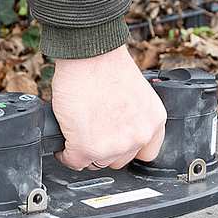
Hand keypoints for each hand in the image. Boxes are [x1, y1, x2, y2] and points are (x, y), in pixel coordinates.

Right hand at [51, 45, 165, 169]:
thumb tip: (116, 129)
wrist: (89, 54)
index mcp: (153, 122)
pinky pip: (73, 162)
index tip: (116, 143)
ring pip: (96, 163)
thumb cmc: (106, 64)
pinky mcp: (87, 149)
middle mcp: (138, 136)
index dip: (127, 148)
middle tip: (92, 134)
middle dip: (104, 149)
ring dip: (85, 152)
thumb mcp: (137, 95)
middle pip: (117, 160)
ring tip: (77, 135)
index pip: (146, 153)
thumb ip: (133, 117)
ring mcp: (113, 146)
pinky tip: (64, 143)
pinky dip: (65, 155)